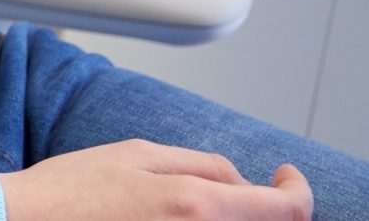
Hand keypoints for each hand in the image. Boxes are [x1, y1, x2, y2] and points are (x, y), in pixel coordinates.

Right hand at [0, 141, 312, 220]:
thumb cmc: (70, 191)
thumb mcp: (136, 154)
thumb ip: (201, 164)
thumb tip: (244, 181)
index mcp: (197, 205)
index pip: (287, 211)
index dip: (299, 192)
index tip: (287, 178)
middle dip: (262, 207)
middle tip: (243, 190)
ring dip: (233, 220)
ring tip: (196, 205)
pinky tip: (175, 219)